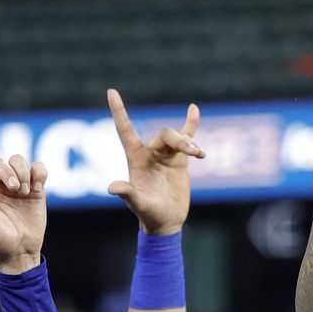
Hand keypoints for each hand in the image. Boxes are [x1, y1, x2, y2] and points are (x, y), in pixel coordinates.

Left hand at [0, 122, 46, 274]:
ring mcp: (18, 184)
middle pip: (0, 161)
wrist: (21, 251)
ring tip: (26, 191)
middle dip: (9, 171)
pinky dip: (39, 173)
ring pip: (19, 160)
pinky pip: (38, 167)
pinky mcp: (36, 188)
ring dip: (23, 172)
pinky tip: (38, 187)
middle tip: (16, 189)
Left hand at [107, 93, 204, 235]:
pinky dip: (190, 123)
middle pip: (165, 134)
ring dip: (190, 142)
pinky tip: (193, 109)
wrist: (167, 220)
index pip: (125, 130)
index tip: (111, 91)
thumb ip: (127, 194)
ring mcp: (165, 155)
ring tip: (201, 154)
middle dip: (180, 140)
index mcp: (135, 158)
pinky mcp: (180, 159)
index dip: (118, 111)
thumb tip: (112, 188)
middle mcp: (149, 152)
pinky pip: (186, 136)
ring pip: (178, 137)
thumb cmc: (149, 213)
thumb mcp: (138, 203)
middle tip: (195, 152)